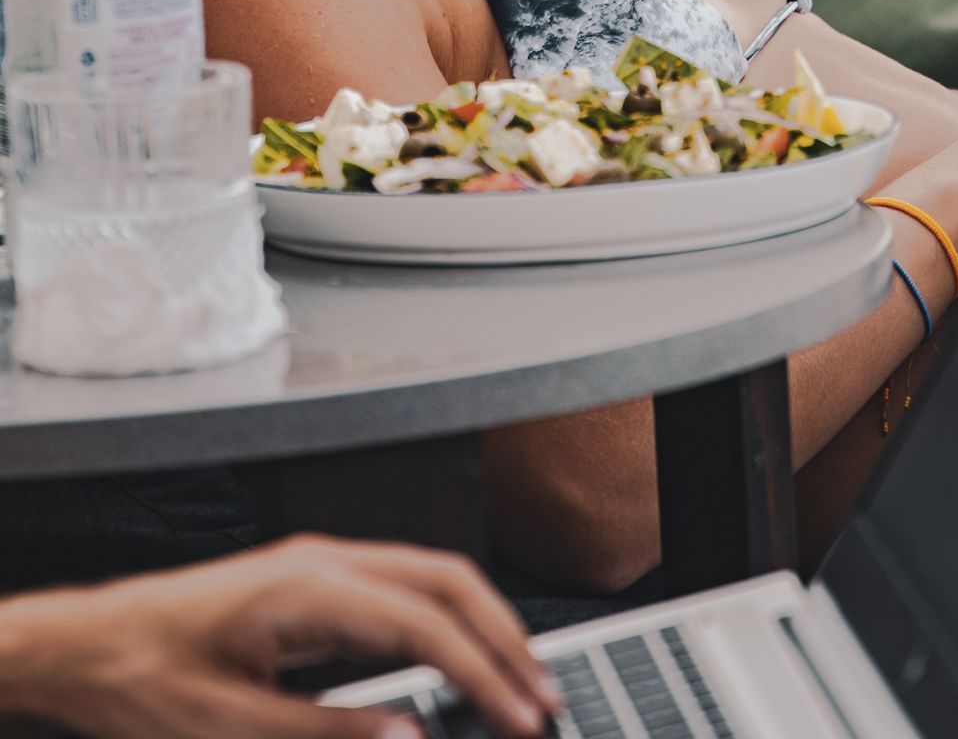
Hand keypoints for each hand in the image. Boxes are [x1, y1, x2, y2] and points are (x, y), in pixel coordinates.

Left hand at [0, 536, 561, 738]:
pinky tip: (462, 660)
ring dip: (483, 624)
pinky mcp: (316, 584)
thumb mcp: (232, 727)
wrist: (89, 645)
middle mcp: (324, 561)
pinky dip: (448, 622)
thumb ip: (330, 731)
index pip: (424, 623)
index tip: (520, 718)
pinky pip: (403, 590)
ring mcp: (322, 565)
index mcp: (308, 587)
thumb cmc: (144, 679)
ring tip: (519, 682)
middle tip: (543, 698)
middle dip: (505, 636)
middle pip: (446, 580)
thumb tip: (411, 736)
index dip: (482, 672)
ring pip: (431, 577)